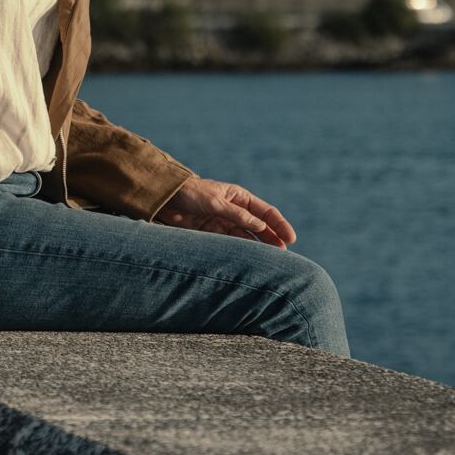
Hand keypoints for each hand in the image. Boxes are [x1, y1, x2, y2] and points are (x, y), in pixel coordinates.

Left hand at [158, 177, 295, 248]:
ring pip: (247, 237)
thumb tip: (261, 227)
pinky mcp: (213, 233)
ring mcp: (225, 222)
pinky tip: (248, 259)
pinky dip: (240, 250)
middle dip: (272, 239)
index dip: (280, 225)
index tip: (291, 239)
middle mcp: (235, 210)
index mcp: (239, 197)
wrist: (164, 198)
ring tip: (270, 261)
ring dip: (257, 247)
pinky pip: (230, 243)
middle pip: (260, 227)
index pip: (266, 212)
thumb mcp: (215, 202)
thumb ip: (237, 215)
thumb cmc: (191, 193)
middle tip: (283, 254)